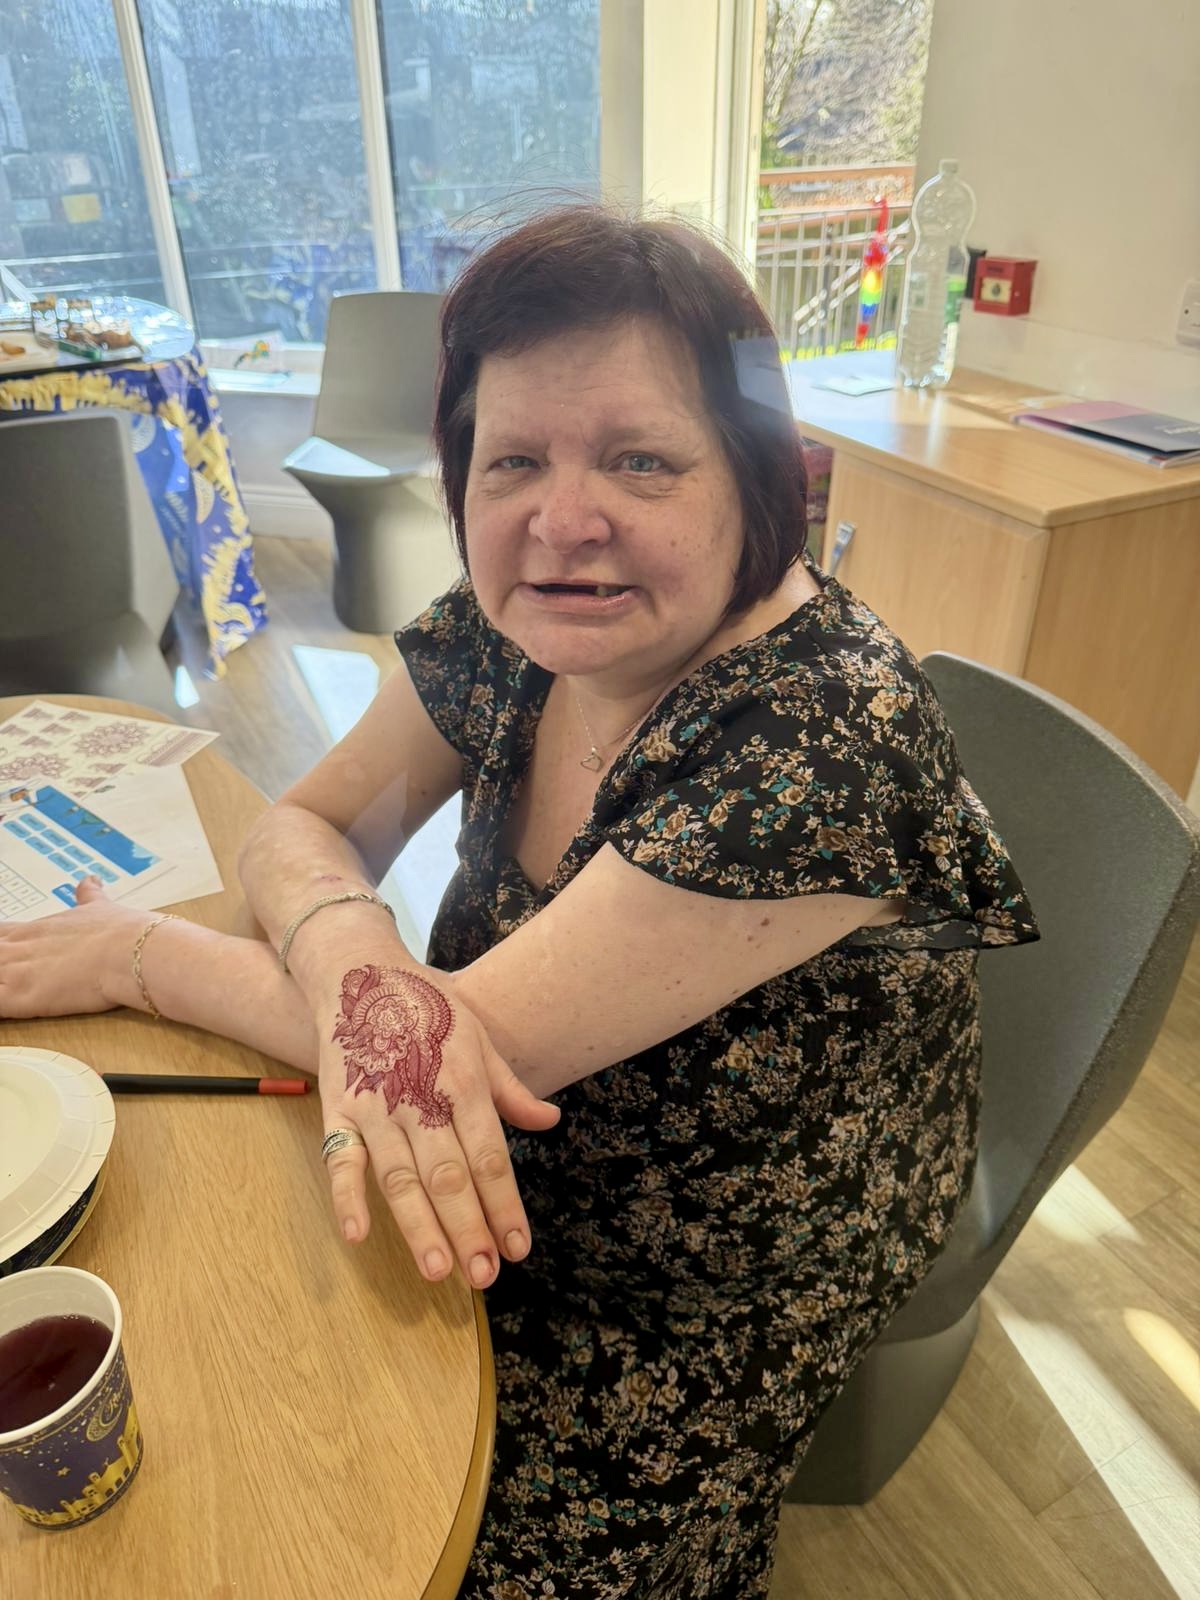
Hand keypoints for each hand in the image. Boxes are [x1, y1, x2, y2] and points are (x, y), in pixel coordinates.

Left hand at [0, 876, 143, 1018]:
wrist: (136, 953)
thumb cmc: (123, 933)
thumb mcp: (101, 908)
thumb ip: (89, 896)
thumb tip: (90, 882)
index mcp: (33, 929)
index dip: (2, 945)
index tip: (10, 954)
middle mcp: (20, 948)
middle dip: (0, 965)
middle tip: (13, 975)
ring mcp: (17, 973)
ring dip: (0, 983)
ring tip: (16, 990)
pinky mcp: (23, 998)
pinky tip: (9, 1015)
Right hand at [315, 957, 559, 1288]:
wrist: (359, 973)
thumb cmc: (428, 1007)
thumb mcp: (479, 1037)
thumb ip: (510, 1089)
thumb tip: (551, 1122)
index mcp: (462, 1081)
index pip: (490, 1156)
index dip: (505, 1205)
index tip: (520, 1248)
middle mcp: (421, 1098)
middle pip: (449, 1176)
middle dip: (469, 1229)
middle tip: (485, 1276)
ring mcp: (376, 1106)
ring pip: (401, 1177)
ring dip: (420, 1227)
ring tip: (438, 1271)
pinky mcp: (338, 1109)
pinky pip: (340, 1159)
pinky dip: (346, 1197)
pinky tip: (359, 1235)